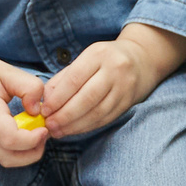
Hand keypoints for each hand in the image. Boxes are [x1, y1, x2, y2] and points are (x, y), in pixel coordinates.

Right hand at [0, 42, 48, 168]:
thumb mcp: (6, 70)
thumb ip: (29, 87)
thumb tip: (39, 110)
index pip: (9, 139)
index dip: (32, 139)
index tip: (44, 126)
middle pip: (7, 159)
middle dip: (32, 153)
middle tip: (43, 132)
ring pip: (4, 159)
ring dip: (25, 153)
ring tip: (36, 132)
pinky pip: (1, 150)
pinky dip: (17, 148)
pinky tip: (25, 129)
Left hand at [40, 28, 185, 138]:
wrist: (141, 59)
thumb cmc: (105, 59)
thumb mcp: (85, 59)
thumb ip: (63, 78)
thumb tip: (45, 101)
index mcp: (98, 54)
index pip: (74, 79)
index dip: (58, 98)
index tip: (44, 111)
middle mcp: (114, 69)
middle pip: (86, 98)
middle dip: (65, 115)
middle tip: (50, 126)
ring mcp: (124, 87)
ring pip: (97, 112)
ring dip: (75, 125)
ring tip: (59, 131)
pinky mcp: (129, 102)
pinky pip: (106, 118)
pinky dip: (88, 127)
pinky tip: (75, 130)